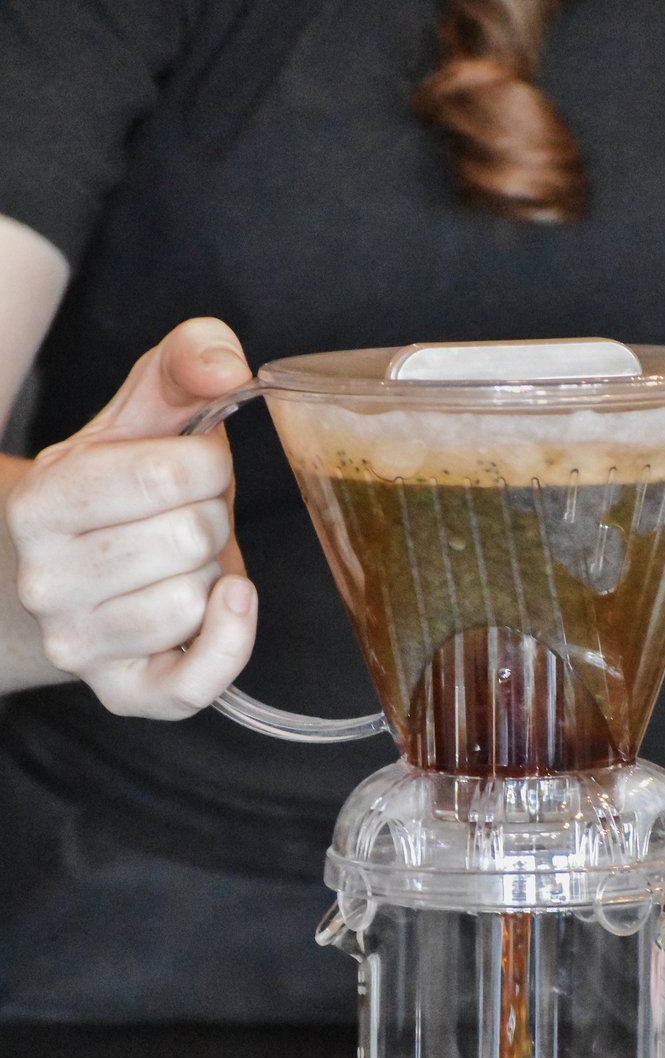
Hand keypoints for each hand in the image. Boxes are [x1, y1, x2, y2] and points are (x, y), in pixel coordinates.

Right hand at [5, 318, 256, 717]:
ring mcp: (79, 646)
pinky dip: (232, 639)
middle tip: (183, 521)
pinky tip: (228, 603)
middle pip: (192, 539)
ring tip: (179, 564)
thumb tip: (228, 366)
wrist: (77, 571)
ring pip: (197, 601)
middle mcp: (45, 582)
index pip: (170, 473)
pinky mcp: (125, 694)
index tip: (190, 470)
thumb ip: (186, 364)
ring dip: (212, 575)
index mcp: (40, 503)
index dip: (207, 465)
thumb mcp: (142, 416)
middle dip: (210, 520)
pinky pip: (198, 681)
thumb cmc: (120, 491)